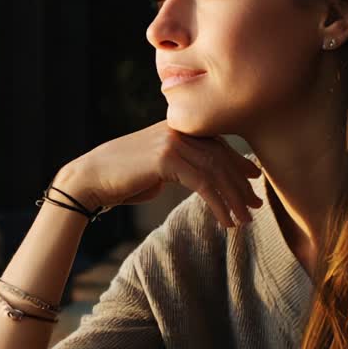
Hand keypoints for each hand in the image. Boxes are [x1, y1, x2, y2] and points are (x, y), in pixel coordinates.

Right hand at [54, 120, 262, 228]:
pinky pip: (203, 184)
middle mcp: (178, 129)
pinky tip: (225, 222)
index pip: (218, 143)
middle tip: (257, 205)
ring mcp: (172, 141)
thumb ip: (180, 165)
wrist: (90, 178)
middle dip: (242, 184)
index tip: (254, 180)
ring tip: (245, 221)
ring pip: (216, 171)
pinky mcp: (166, 158)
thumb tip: (203, 179)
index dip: (238, 163)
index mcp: (177, 126)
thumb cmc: (121, 178)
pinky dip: (218, 205)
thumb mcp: (156, 167)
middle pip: (221, 156)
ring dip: (234, 199)